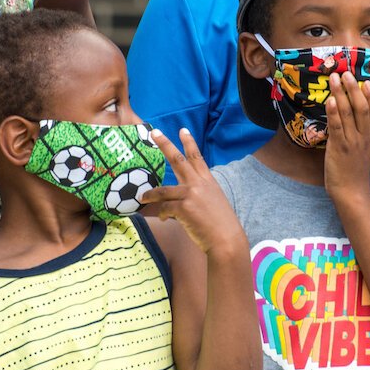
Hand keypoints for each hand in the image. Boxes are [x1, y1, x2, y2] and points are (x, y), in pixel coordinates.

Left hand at [139, 129, 245, 259]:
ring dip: (150, 194)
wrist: (226, 240)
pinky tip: (164, 220)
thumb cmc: (221, 225)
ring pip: (163, 190)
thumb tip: (179, 199)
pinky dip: (162, 215)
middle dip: (165, 144)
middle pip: (178, 160)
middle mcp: (199, 184)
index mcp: (208, 181)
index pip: (196, 157)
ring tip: (143, 197)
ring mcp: (191, 194)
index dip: (189, 142)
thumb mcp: (213, 203)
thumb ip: (198, 195)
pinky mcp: (184, 208)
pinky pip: (164, 209)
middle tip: (154, 133)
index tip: (182, 129)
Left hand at [322, 71, 369, 199]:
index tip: (365, 81)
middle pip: (361, 108)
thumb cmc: (355, 172)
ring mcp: (353, 142)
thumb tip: (350, 118)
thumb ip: (361, 134)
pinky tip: (331, 100)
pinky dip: (334, 112)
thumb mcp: (364, 150)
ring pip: (348, 113)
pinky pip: (337, 126)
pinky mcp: (340, 147)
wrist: (352, 192)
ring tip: (335, 79)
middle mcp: (364, 137)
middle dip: (354, 88)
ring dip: (341, 93)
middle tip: (346, 73)